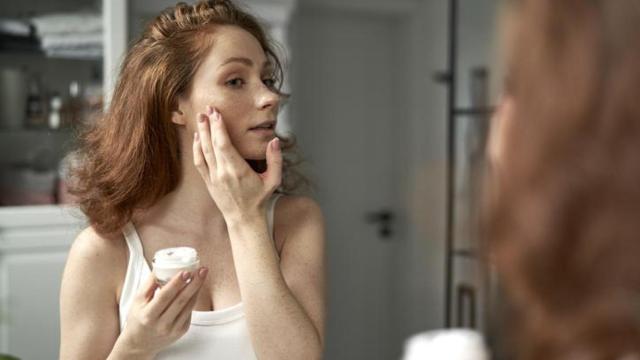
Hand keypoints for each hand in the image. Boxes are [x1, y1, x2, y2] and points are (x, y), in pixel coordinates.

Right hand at [115, 268, 207, 357]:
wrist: (140, 343)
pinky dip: (193, 298)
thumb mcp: (137, 301)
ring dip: (197, 289)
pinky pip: (190, 311)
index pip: (165, 297)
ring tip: (201, 274)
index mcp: (148, 316)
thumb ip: (149, 284)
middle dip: (194, 283)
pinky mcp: (182, 330)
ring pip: (189, 306)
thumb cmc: (138, 319)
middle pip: (181, 301)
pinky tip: (196, 287)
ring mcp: (174, 329)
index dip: (176, 284)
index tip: (185, 272)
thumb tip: (160, 266)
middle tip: (201, 270)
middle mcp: (162, 324)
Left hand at [193, 106, 281, 220]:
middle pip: (212, 144)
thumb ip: (275, 160)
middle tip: (207, 108)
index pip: (224, 145)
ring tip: (200, 117)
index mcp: (238, 171)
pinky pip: (199, 162)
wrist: (244, 219)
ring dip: (201, 133)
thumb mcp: (274, 180)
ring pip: (203, 151)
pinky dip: (196, 148)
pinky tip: (197, 137)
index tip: (217, 113)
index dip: (219, 128)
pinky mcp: (208, 182)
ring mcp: (213, 178)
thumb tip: (275, 141)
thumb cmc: (259, 199)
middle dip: (208, 125)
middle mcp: (223, 173)